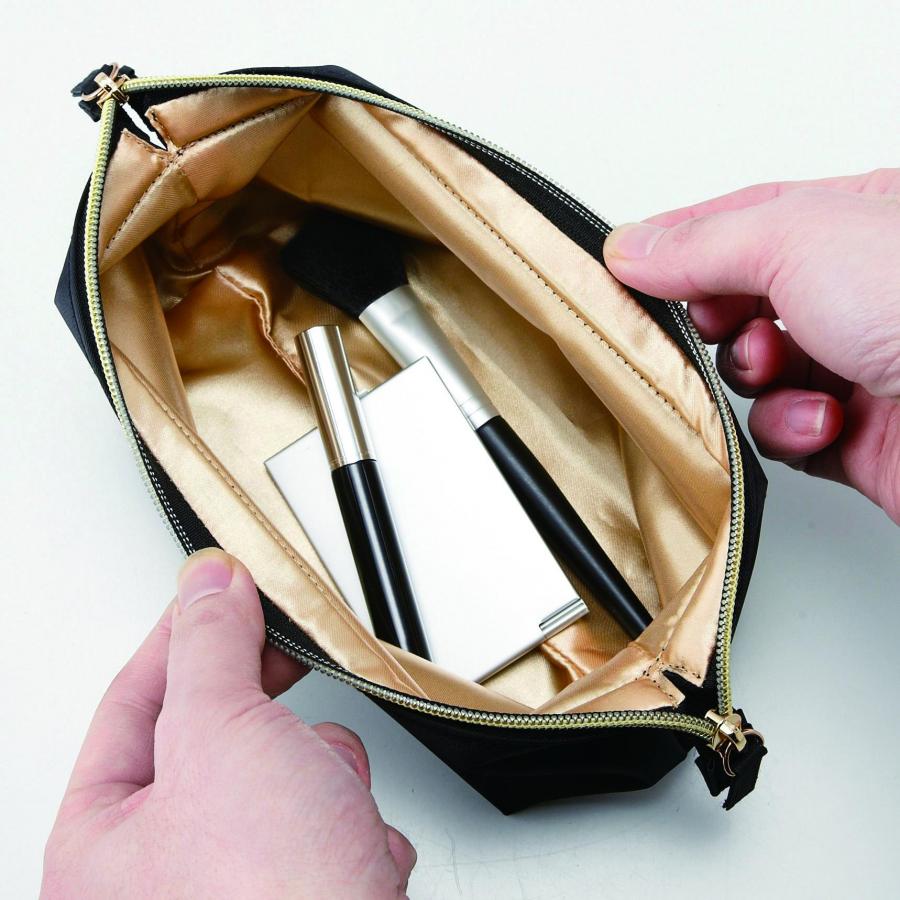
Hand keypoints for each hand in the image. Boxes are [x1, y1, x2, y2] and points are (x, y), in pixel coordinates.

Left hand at [42, 549, 415, 898]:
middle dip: (267, 715)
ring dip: (321, 771)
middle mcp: (160, 873)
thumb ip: (208, 647)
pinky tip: (354, 845)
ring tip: (329, 802)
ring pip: (282, 768)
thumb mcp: (220, 736)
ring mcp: (236, 882)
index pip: (133, 703)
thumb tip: (206, 585)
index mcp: (102, 845)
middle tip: (283, 660)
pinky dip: (350, 813)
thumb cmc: (271, 899)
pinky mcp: (303, 886)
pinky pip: (324, 809)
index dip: (180, 635)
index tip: (216, 590)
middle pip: (215, 734)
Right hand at [603, 169, 899, 523]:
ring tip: (784, 371)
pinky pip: (786, 432)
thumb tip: (633, 246)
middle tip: (714, 323)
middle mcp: (857, 292)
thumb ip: (703, 243)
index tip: (633, 268)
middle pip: (741, 305)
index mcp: (854, 223)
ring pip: (756, 376)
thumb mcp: (796, 238)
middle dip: (719, 322)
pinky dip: (790, 429)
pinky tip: (825, 419)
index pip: (742, 223)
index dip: (683, 244)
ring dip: (757, 381)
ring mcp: (857, 364)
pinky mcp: (858, 434)